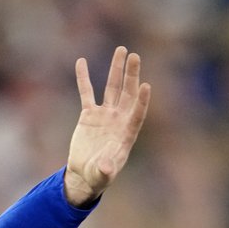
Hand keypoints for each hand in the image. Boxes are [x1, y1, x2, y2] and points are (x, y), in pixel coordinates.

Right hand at [63, 47, 151, 207]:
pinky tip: (82, 61)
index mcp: (126, 134)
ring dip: (116, 70)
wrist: (85, 174)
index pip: (137, 113)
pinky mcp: (89, 114)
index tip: (146, 86)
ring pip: (112, 87)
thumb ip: (105, 170)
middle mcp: (118, 120)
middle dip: (131, 75)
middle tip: (135, 56)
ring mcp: (105, 115)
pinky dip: (84, 78)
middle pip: (127, 93)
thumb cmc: (98, 176)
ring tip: (121, 50)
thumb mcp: (102, 175)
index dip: (142, 101)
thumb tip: (106, 167)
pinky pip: (86, 93)